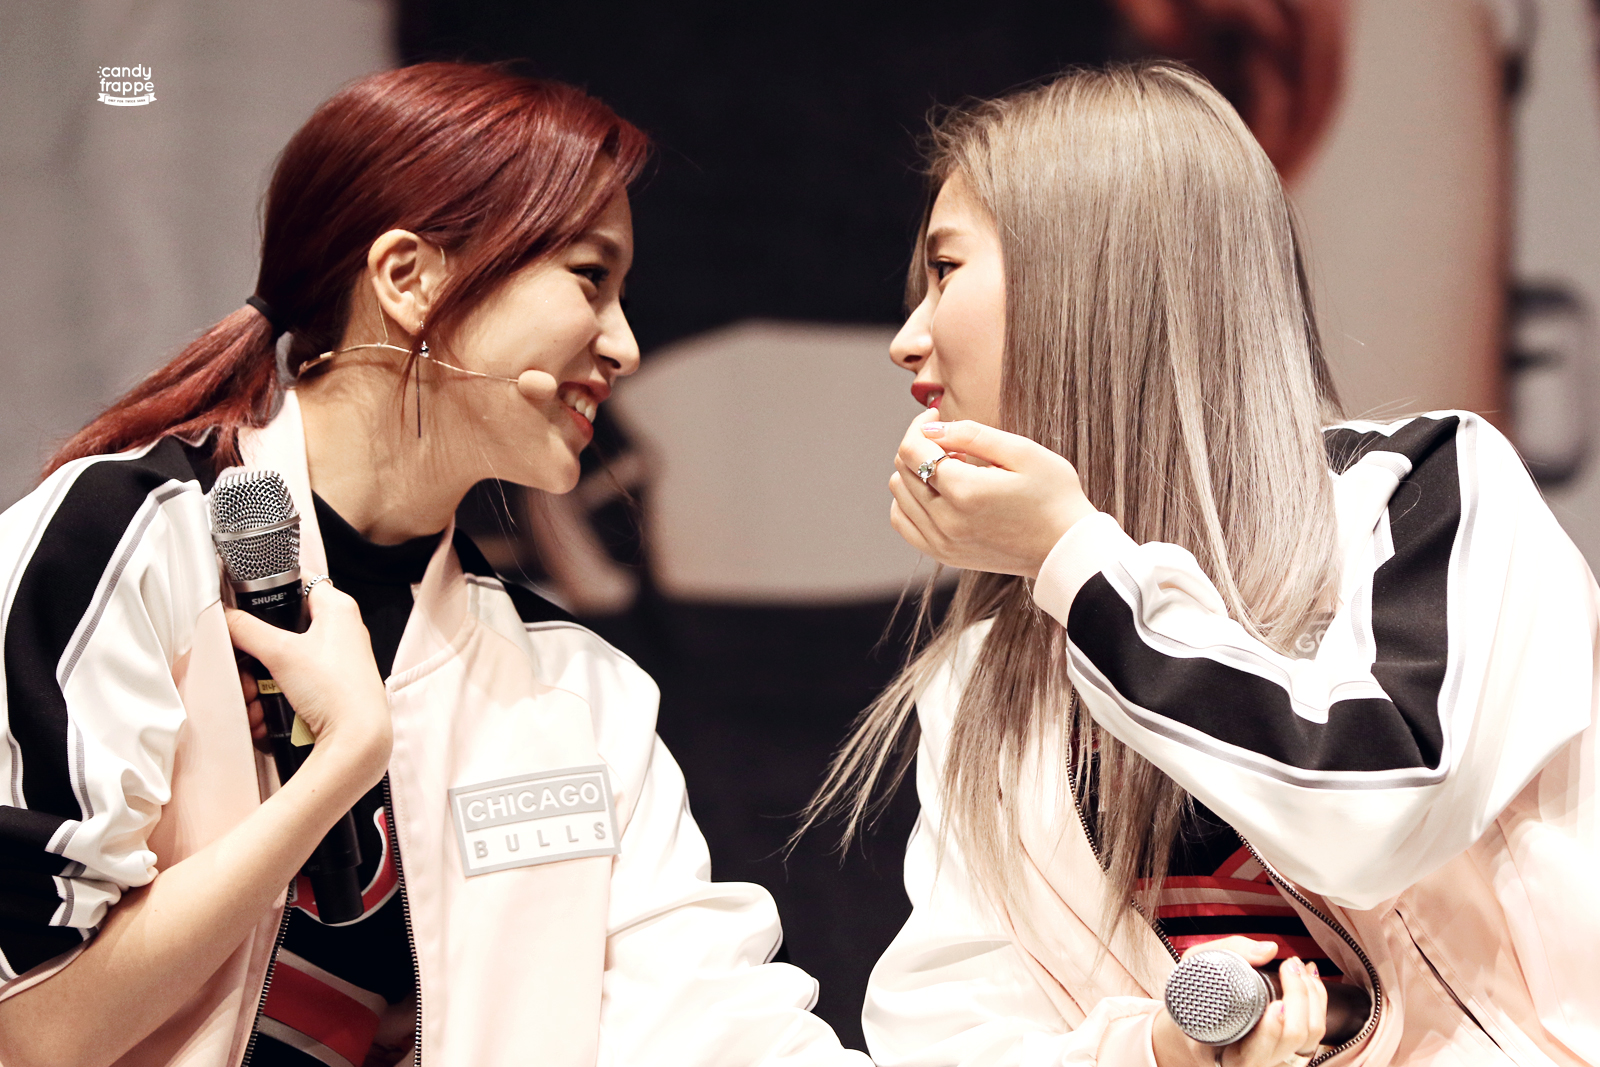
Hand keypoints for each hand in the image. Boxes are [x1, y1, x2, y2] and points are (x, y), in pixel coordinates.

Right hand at [225, 579, 390, 783]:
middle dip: (254, 655)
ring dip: (258, 682)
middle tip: (243, 673)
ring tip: (251, 701)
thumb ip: (246, 630)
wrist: (357, 740)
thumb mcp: (281, 653)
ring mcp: (337, 658)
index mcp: (337, 608)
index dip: (268, 589)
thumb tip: (223, 616)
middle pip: (282, 627)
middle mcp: (341, 629)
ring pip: (283, 659)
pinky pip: (293, 682)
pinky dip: (273, 697)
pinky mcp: (331, 684)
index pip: (297, 580)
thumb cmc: (334, 690)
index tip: (242, 604)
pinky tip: (262, 716)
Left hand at [889, 410, 1097, 577]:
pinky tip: (935, 491)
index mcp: (965, 492)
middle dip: (920, 445)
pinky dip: (909, 501)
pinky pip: (904, 522)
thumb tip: (931, 427)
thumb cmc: (1054, 495)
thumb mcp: (1022, 452)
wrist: (1067, 548)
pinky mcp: (944, 555)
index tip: (935, 415)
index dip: (919, 425)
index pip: (912, 450)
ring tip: (951, 468)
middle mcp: (946, 521)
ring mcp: (943, 543)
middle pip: (903, 470)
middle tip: (952, 442)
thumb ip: (972, 435)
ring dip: (916, 472)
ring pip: (899, 494)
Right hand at [1153, 938, 1327, 1066]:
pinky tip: (1311, 978)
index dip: (1270, 1031)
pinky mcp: (1289, 1048)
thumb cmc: (1191, 996)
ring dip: (1313, 997)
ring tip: (1300, 966)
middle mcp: (1252, 1062)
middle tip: (1288, 964)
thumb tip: (1269, 950)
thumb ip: (1228, 953)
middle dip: (1299, 998)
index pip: (1254, 1052)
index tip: (1276, 1005)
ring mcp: (1274, 1057)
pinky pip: (1315, 1033)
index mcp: (1224, 1054)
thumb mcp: (1195, 967)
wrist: (1191, 1021)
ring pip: (1309, 1037)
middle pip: (1291, 1039)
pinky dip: (1320, 1002)